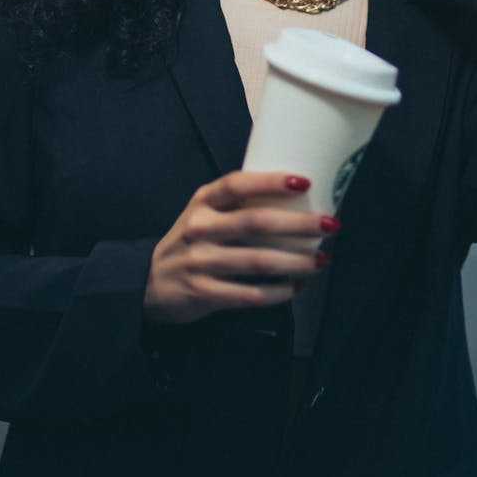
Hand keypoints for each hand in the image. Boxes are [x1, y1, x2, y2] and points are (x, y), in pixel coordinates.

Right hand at [142, 171, 336, 324]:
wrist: (147, 282)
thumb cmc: (188, 241)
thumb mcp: (202, 213)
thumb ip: (235, 205)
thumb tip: (291, 198)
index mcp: (203, 201)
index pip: (237, 183)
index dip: (270, 181)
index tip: (303, 180)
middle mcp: (200, 228)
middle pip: (256, 222)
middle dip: (298, 224)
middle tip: (330, 224)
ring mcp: (202, 262)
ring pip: (258, 261)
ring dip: (295, 261)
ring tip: (320, 260)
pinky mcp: (204, 293)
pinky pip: (249, 295)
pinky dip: (277, 292)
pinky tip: (294, 287)